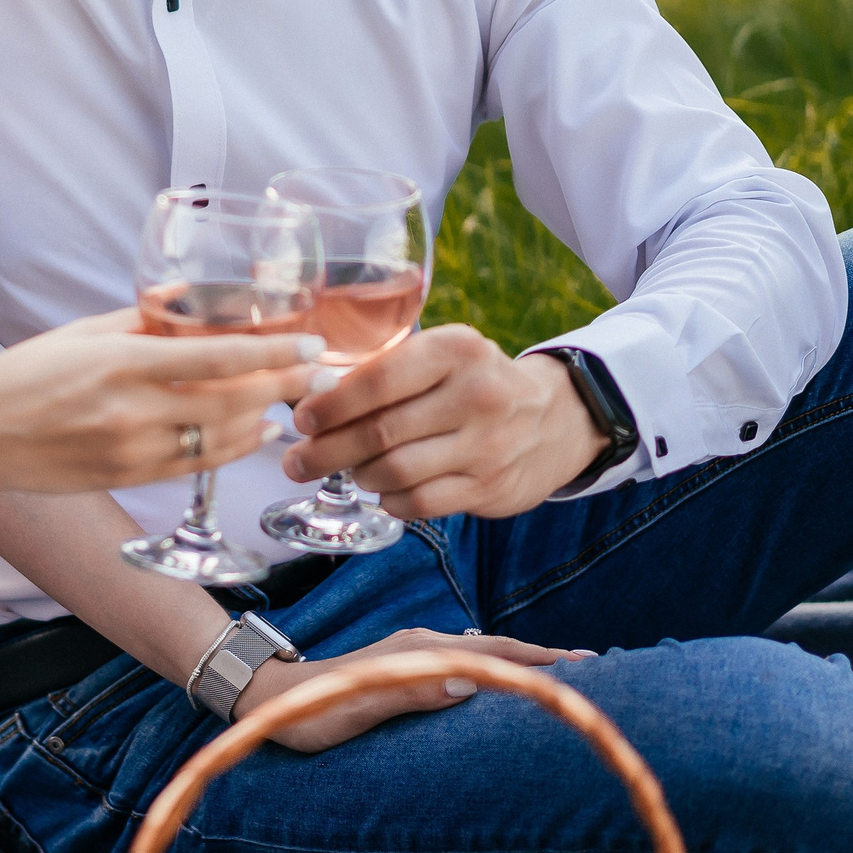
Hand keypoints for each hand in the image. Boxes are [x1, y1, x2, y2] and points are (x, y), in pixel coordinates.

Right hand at [0, 310, 319, 500]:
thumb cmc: (24, 375)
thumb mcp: (82, 333)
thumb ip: (141, 321)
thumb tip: (191, 304)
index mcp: (124, 363)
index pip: (218, 358)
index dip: (273, 354)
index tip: (309, 345)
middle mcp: (134, 410)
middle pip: (233, 401)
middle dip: (283, 385)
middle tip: (317, 372)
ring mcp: (133, 451)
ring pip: (221, 439)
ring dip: (263, 419)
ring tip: (291, 400)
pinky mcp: (129, 479)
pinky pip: (197, 465)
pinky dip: (232, 449)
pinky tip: (253, 433)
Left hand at [231, 627, 592, 752]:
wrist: (272, 693)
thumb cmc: (314, 705)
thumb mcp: (358, 703)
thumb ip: (410, 689)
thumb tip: (467, 680)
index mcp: (420, 648)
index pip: (494, 650)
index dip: (540, 659)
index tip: (585, 664)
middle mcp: (425, 642)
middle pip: (499, 645)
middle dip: (546, 655)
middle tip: (595, 666)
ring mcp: (418, 650)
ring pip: (486, 651)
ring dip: (526, 660)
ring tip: (566, 671)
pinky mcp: (411, 662)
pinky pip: (469, 660)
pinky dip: (499, 665)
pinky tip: (509, 677)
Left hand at [281, 327, 603, 519]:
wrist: (554, 419)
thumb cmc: (475, 381)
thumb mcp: (443, 354)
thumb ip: (388, 369)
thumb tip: (313, 395)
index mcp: (456, 349)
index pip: (379, 381)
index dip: (332, 405)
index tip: (302, 419)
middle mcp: (476, 395)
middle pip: (381, 432)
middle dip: (327, 451)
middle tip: (297, 462)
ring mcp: (486, 446)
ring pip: (396, 472)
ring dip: (358, 475)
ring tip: (346, 470)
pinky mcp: (490, 487)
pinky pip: (421, 503)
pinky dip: (390, 500)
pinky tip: (382, 490)